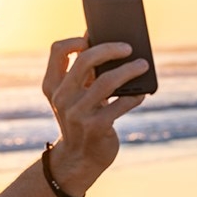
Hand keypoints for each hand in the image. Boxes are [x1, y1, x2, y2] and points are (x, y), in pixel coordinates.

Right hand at [41, 38, 147, 195]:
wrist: (79, 159)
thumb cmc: (81, 119)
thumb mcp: (74, 96)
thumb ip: (83, 72)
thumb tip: (100, 39)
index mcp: (53, 86)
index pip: (58, 50)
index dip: (76, 39)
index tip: (92, 37)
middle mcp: (62, 98)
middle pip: (85, 60)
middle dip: (110, 49)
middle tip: (128, 47)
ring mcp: (78, 114)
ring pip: (107, 82)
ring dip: (129, 71)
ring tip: (143, 65)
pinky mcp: (96, 128)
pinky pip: (121, 105)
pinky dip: (134, 97)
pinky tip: (142, 93)